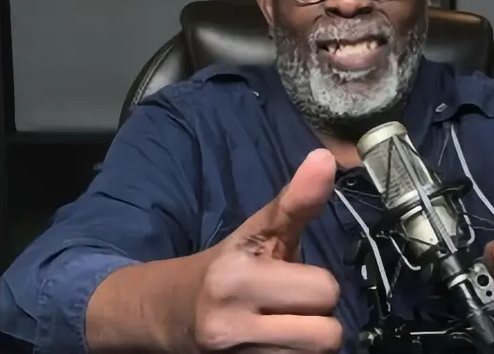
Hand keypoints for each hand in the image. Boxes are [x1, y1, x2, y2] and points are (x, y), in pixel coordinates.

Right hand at [194, 149, 342, 352]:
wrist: (166, 313)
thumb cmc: (224, 267)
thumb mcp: (257, 231)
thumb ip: (296, 200)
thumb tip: (326, 157)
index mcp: (237, 277)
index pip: (324, 289)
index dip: (317, 283)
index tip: (294, 278)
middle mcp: (229, 324)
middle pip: (326, 333)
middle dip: (318, 317)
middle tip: (292, 306)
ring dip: (308, 342)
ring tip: (283, 326)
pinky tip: (275, 343)